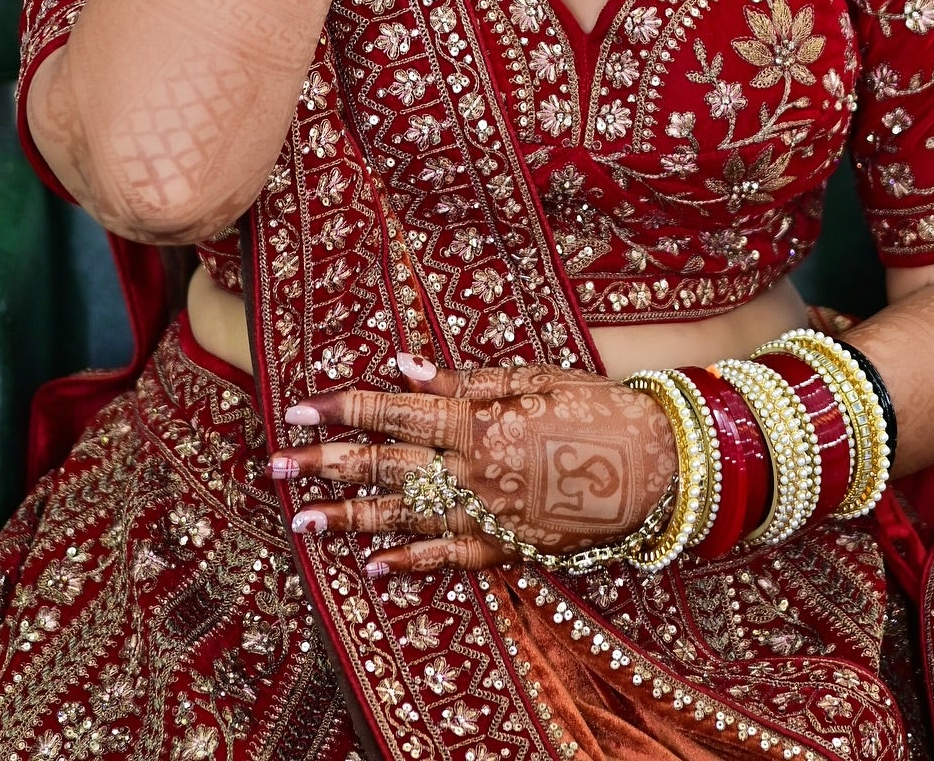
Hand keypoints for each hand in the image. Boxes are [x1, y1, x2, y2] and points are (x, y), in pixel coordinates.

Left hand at [269, 355, 678, 575]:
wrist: (659, 468)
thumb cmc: (599, 407)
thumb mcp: (535, 378)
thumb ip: (465, 381)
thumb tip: (404, 368)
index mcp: (477, 422)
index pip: (395, 413)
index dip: (344, 409)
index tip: (299, 407)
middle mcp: (472, 473)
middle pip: (385, 468)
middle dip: (325, 467)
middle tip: (275, 466)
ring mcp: (487, 517)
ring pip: (404, 518)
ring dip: (348, 520)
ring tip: (301, 521)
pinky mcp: (508, 549)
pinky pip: (448, 558)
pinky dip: (408, 561)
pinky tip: (372, 564)